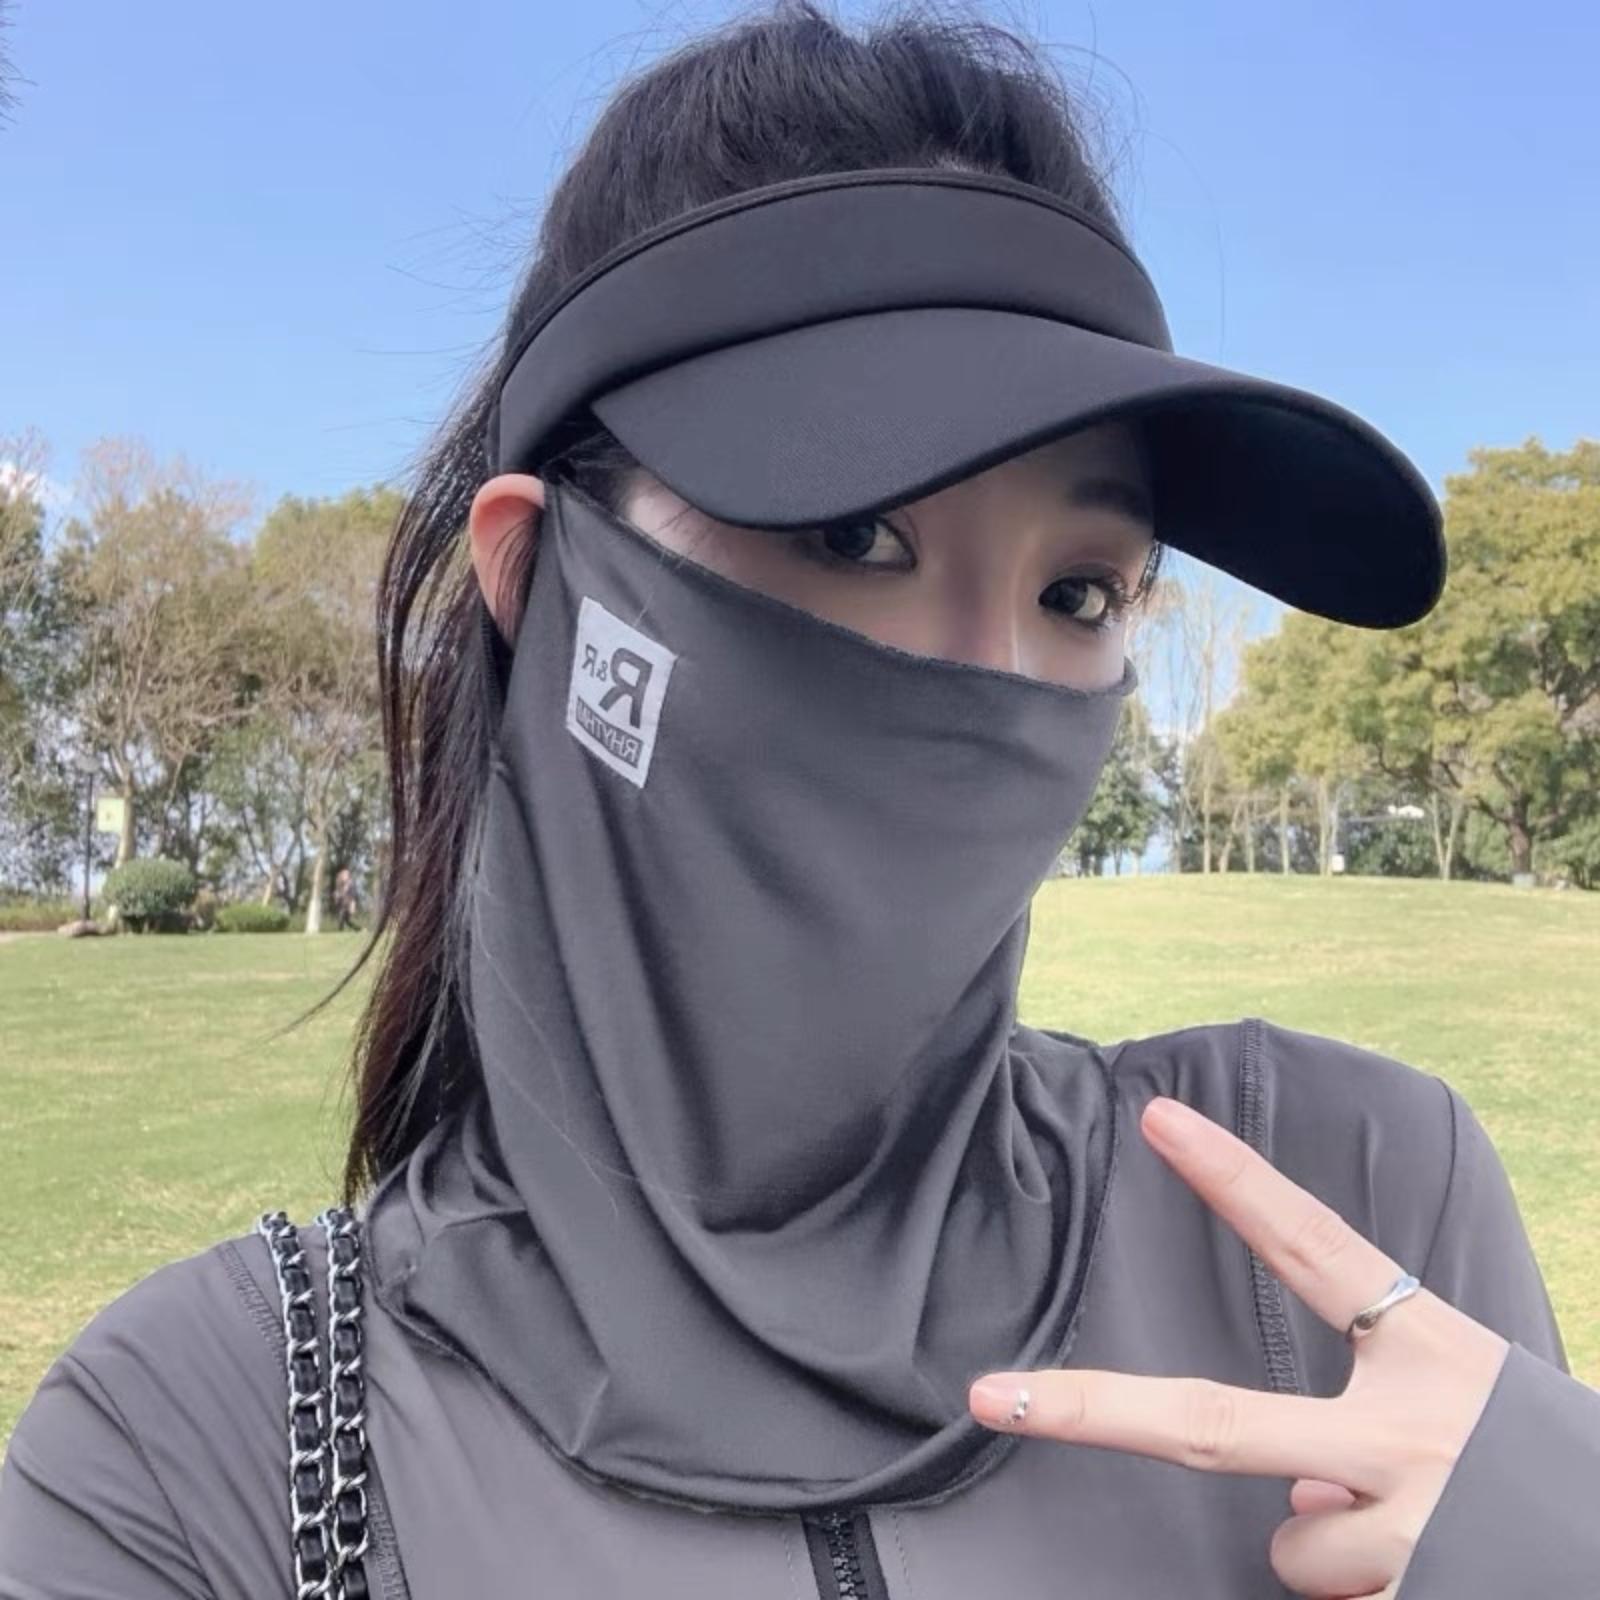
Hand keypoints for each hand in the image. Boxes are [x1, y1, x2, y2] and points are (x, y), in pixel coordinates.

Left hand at [967, 1093, 1511, 1598]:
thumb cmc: (1548, 1468)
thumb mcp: (1475, 1406)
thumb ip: (1372, 1422)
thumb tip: (1285, 1501)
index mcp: (1430, 1351)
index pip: (1313, 1247)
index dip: (1233, 1181)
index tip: (1158, 1119)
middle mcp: (1408, 1434)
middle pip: (1213, 1424)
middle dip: (1091, 1409)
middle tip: (995, 1398)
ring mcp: (1409, 1526)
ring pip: (1291, 1551)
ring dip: (1330, 1550)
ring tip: (1422, 1536)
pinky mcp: (1417, 1593)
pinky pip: (1332, 1599)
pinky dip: (1367, 1591)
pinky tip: (1437, 1571)